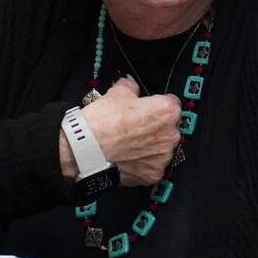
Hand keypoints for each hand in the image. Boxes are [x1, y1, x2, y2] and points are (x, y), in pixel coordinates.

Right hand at [57, 77, 182, 186]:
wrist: (85, 150)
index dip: (157, 104)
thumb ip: (130, 86)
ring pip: (162, 147)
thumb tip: (130, 84)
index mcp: (166, 111)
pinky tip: (129, 157)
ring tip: (130, 143)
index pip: (172, 103)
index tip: (148, 108)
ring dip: (151, 145)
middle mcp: (170, 135)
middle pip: (169, 127)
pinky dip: (144, 162)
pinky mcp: (154, 174)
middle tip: (135, 127)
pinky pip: (153, 165)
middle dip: (155, 126)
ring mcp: (163, 157)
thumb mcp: (116, 93)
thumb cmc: (101, 123)